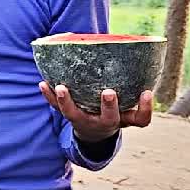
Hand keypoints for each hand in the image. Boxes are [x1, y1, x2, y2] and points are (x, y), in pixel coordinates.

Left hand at [39, 82, 153, 141]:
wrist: (93, 132)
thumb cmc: (115, 113)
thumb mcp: (128, 107)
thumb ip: (136, 91)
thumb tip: (141, 57)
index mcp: (122, 120)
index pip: (139, 119)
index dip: (145, 108)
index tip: (147, 93)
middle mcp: (104, 123)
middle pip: (108, 118)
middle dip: (109, 106)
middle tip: (109, 92)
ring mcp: (84, 121)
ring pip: (75, 115)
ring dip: (67, 101)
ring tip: (61, 87)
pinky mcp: (69, 115)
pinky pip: (57, 107)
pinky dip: (49, 95)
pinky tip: (43, 83)